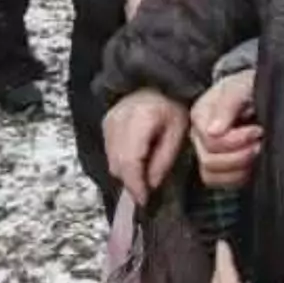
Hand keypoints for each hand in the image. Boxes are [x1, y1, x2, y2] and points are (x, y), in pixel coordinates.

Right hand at [102, 88, 188, 206]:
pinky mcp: (106, 124)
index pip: (130, 161)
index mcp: (139, 120)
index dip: (135, 185)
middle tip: (146, 191)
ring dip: (126, 173)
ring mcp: (109, 122)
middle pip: (117, 164)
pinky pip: (110, 151)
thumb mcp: (178, 133)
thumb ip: (164, 160)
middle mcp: (118, 121)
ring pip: (111, 160)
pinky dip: (121, 162)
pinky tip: (136, 160)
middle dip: (131, 182)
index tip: (144, 201)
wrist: (157, 81)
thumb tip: (151, 185)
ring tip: (144, 174)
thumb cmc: (172, 106)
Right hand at [192, 70, 261, 189]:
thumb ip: (229, 103)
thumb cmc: (250, 88)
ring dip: (240, 168)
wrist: (259, 94)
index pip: (211, 141)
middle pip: (209, 161)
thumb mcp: (242, 86)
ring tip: (257, 152)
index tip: (258, 130)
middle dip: (240, 155)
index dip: (237, 140)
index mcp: (200, 115)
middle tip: (260, 142)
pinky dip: (239, 177)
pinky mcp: (219, 166)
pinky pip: (221, 183)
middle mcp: (198, 136)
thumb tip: (213, 131)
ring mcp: (206, 152)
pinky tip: (253, 163)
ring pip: (211, 175)